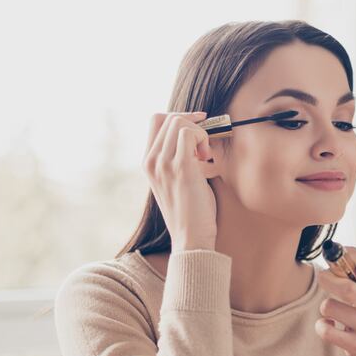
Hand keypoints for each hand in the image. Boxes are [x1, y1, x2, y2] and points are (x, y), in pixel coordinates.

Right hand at [141, 111, 217, 251]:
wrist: (191, 238)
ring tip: (205, 156)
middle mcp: (151, 161)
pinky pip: (189, 133)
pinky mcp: (181, 167)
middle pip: (167, 117)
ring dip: (199, 132)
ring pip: (178, 122)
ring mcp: (163, 164)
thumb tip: (193, 139)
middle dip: (191, 124)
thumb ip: (176, 161)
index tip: (198, 128)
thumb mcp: (175, 183)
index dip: (179, 117)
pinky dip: (203, 138)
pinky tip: (207, 158)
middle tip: (204, 147)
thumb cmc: (190, 213)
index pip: (156, 121)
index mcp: (148, 163)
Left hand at [316, 247, 355, 355]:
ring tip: (331, 308)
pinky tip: (328, 325)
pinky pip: (327, 331)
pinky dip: (321, 326)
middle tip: (322, 276)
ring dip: (325, 306)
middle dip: (327, 279)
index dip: (349, 253)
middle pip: (347, 288)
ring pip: (331, 308)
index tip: (338, 252)